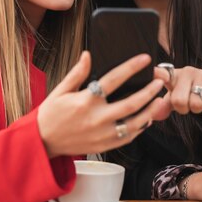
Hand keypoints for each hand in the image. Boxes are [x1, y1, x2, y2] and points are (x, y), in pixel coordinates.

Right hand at [37, 51, 164, 157]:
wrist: (42, 143)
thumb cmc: (51, 114)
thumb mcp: (60, 91)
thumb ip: (77, 73)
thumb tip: (88, 54)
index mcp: (85, 101)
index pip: (113, 79)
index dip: (131, 67)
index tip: (144, 59)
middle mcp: (96, 118)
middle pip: (131, 103)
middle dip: (149, 92)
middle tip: (159, 82)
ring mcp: (102, 134)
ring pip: (134, 123)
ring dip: (150, 111)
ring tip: (159, 100)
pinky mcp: (104, 146)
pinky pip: (128, 137)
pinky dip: (140, 128)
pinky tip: (146, 118)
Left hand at [153, 65, 201, 113]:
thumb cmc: (189, 91)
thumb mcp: (174, 97)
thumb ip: (163, 106)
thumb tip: (155, 115)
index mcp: (172, 75)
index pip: (162, 72)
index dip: (158, 74)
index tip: (158, 75)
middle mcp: (186, 71)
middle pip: (179, 101)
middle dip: (183, 109)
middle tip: (187, 104)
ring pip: (196, 104)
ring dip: (197, 108)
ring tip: (198, 100)